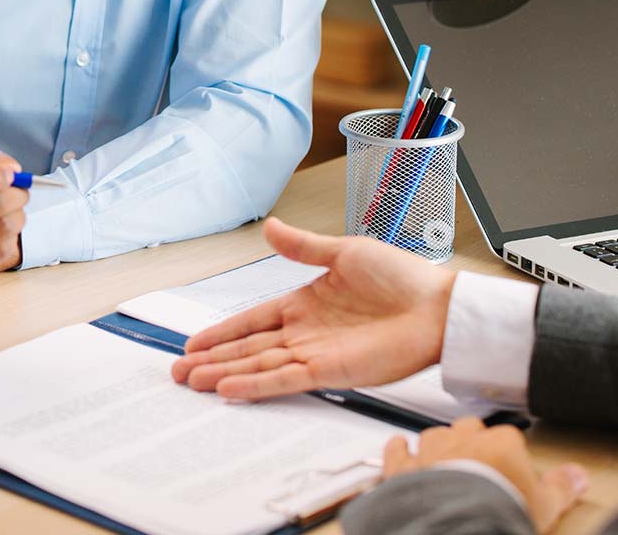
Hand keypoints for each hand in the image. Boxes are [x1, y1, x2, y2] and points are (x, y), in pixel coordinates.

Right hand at [171, 217, 454, 397]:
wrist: (438, 307)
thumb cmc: (402, 278)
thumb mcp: (344, 251)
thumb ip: (303, 247)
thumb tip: (270, 227)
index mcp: (305, 302)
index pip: (253, 319)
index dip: (223, 331)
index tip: (194, 340)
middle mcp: (305, 332)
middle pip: (248, 348)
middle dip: (213, 359)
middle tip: (178, 370)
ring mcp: (316, 353)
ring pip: (259, 367)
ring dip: (226, 375)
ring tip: (193, 382)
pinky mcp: (332, 372)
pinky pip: (285, 380)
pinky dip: (256, 386)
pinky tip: (230, 389)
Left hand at [382, 418, 587, 532]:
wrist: (455, 524)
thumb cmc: (498, 512)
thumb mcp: (544, 506)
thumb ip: (562, 488)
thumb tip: (579, 477)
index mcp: (501, 443)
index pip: (509, 438)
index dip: (510, 457)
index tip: (511, 471)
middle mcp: (463, 438)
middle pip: (470, 430)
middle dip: (473, 444)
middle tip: (480, 467)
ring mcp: (431, 449)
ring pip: (435, 435)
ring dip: (438, 447)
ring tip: (445, 464)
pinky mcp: (404, 466)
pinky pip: (397, 449)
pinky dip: (399, 452)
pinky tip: (401, 454)